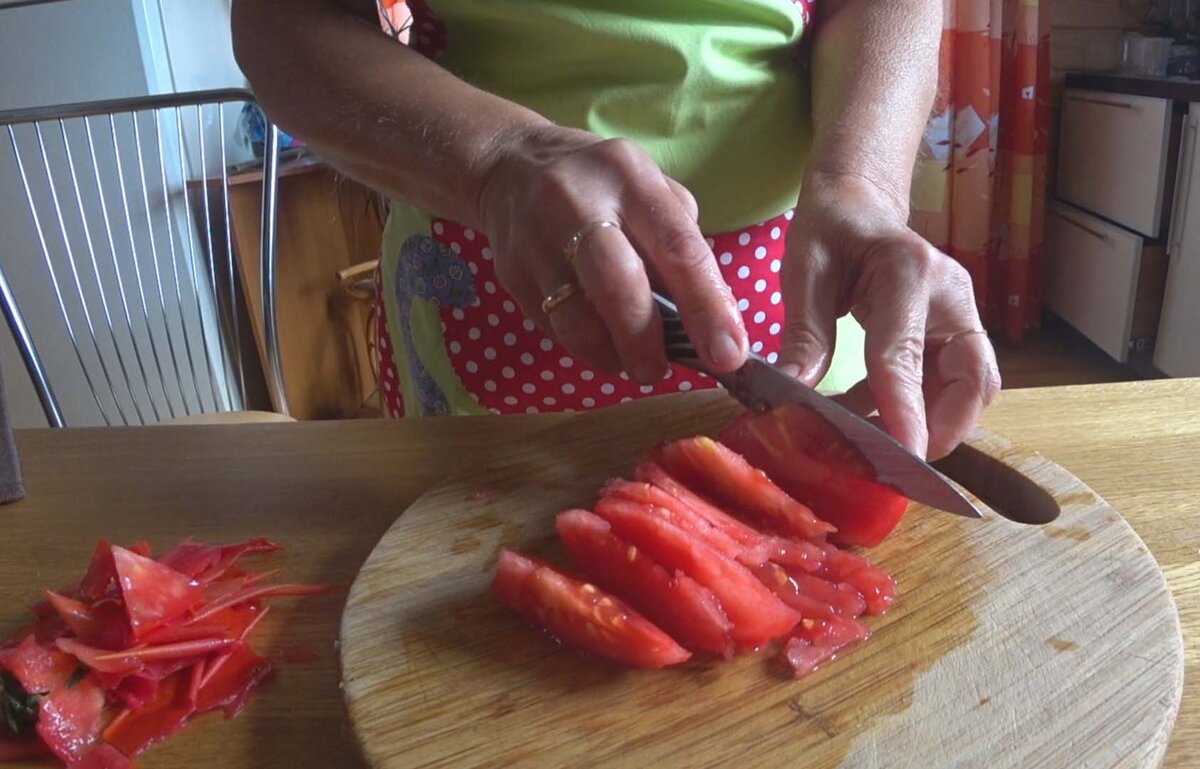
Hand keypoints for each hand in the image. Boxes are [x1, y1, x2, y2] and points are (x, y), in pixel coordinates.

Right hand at [474, 125, 746, 381]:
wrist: (511, 166)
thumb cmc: (602, 186)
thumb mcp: (648, 188)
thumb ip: (679, 243)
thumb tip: (709, 317)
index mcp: (631, 179)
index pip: (677, 247)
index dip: (707, 307)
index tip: (728, 353)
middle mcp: (579, 202)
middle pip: (617, 283)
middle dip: (645, 338)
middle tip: (660, 372)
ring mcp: (537, 238)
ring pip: (576, 315)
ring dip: (610, 352)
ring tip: (632, 364)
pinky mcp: (511, 271)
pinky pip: (553, 325)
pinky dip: (583, 346)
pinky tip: (600, 343)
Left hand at [777, 174, 1001, 459]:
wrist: (859, 202)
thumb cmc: (830, 229)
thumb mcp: (803, 271)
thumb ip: (804, 331)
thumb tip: (795, 392)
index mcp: (907, 271)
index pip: (907, 353)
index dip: (907, 408)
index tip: (906, 455)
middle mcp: (949, 293)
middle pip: (973, 378)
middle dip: (944, 426)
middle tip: (896, 462)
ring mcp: (959, 313)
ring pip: (970, 386)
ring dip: (932, 421)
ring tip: (873, 442)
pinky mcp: (954, 330)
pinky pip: (950, 381)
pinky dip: (917, 407)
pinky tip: (866, 415)